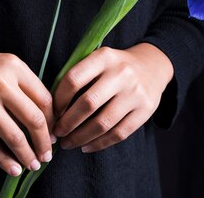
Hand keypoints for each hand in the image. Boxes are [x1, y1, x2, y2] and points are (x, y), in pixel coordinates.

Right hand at [0, 36, 55, 175]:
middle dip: (45, 143)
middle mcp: (0, 83)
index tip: (54, 133)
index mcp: (13, 66)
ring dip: (28, 155)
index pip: (44, 99)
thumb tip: (44, 114)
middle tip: (48, 155)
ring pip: (15, 137)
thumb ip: (20, 83)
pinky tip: (13, 168)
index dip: (53, 120)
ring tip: (33, 164)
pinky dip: (5, 161)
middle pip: (34, 120)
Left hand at [52, 43, 172, 152]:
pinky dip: (99, 143)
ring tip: (68, 143)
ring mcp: (135, 92)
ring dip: (81, 137)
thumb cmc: (114, 67)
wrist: (152, 66)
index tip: (51, 113)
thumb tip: (51, 108)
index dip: (58, 100)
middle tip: (57, 133)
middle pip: (88, 103)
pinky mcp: (146, 110)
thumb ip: (78, 76)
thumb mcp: (98, 60)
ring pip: (103, 123)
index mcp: (104, 57)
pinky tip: (87, 146)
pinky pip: (119, 133)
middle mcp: (121, 73)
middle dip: (67, 123)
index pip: (73, 79)